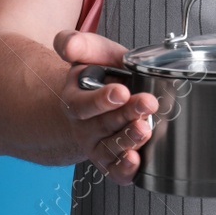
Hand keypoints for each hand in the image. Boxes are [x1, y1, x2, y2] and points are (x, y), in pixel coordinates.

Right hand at [52, 29, 160, 184]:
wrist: (104, 95)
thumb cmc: (101, 74)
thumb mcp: (92, 53)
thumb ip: (79, 44)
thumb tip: (69, 46)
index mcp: (75, 99)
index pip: (82, 104)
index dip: (101, 100)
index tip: (121, 91)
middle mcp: (84, 126)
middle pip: (102, 126)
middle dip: (126, 115)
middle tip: (146, 104)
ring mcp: (97, 144)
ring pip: (109, 149)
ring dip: (127, 142)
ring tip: (144, 129)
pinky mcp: (111, 158)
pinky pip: (114, 170)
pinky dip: (124, 170)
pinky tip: (135, 162)